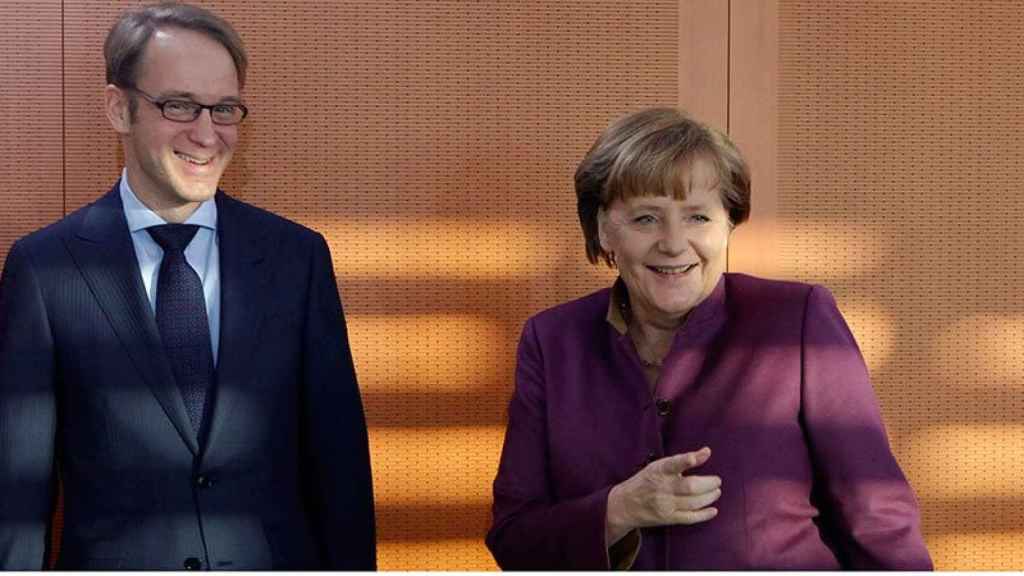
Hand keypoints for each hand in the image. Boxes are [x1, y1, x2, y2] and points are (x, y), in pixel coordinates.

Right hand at [605, 447, 720, 545]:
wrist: (625, 504)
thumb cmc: (646, 481)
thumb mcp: (659, 466)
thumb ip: (682, 460)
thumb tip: (707, 451)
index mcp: (658, 471)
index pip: (672, 464)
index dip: (684, 461)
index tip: (694, 458)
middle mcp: (662, 488)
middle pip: (690, 487)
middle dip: (708, 484)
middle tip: (717, 481)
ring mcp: (665, 505)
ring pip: (693, 503)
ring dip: (709, 497)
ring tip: (716, 492)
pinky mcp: (668, 518)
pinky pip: (689, 518)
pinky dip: (703, 515)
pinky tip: (713, 510)